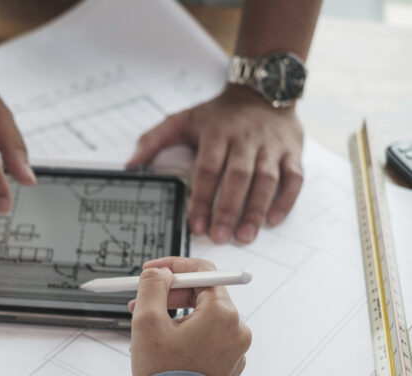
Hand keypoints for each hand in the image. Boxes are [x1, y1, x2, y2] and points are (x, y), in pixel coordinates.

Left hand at [127, 85, 303, 242]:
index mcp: (218, 133)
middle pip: (238, 177)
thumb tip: (131, 165)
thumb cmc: (220, 114)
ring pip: (266, 180)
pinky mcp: (293, 151)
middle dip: (228, 209)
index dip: (202, 198)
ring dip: (256, 210)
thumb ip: (154, 140)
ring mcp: (271, 146)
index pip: (208, 169)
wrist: (262, 90)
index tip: (195, 224)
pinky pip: (294, 177)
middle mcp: (246, 139)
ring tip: (244, 236)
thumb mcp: (183, 119)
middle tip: (219, 236)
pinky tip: (272, 220)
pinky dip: (286, 200)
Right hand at [128, 257, 250, 375]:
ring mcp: (235, 350)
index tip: (152, 271)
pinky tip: (163, 351)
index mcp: (222, 314)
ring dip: (174, 318)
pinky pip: (206, 340)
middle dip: (169, 296)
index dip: (173, 267)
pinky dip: (185, 338)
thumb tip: (160, 272)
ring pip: (202, 319)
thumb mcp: (146, 320)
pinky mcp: (228, 367)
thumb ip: (152, 286)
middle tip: (141, 303)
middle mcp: (236, 330)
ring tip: (148, 335)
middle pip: (202, 295)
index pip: (202, 271)